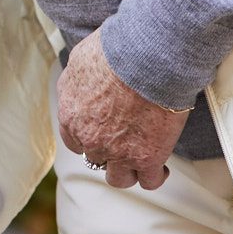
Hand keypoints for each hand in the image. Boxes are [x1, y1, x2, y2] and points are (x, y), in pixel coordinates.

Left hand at [57, 24, 189, 191]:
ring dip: (128, 170)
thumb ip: (76, 81)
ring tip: (140, 159)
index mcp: (71, 115)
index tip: (102, 133)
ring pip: (118, 178)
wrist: (146, 58)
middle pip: (95, 158)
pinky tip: (161, 165)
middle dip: (109, 151)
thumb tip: (80, 82)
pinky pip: (149, 181)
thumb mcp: (79, 60)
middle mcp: (90, 138)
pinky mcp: (146, 158)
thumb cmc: (116, 51)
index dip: (88, 138)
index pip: (73, 140)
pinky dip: (155, 175)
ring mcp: (117, 151)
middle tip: (124, 140)